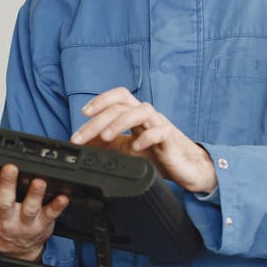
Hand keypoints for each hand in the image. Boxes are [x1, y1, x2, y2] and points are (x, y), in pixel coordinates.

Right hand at [0, 161, 69, 262]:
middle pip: (4, 199)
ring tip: (39, 180)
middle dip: (6, 183)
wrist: (12, 255)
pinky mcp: (41, 225)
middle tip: (10, 167)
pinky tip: (63, 196)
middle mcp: (3, 217)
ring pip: (28, 207)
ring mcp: (23, 222)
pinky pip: (50, 215)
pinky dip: (57, 206)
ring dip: (34, 194)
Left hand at [70, 87, 216, 194]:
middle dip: (98, 120)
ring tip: (105, 137)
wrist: (186, 169)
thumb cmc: (157, 156)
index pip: (118, 97)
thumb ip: (105, 144)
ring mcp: (160, 125)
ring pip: (141, 111)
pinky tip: (136, 147)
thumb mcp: (125, 150)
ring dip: (119, 123)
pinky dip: (146, 137)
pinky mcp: (171, 140)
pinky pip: (160, 132)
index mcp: (135, 115)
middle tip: (80, 137)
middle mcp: (147, 116)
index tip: (83, 113)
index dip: (101, 100)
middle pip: (122, 106)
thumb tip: (82, 143)